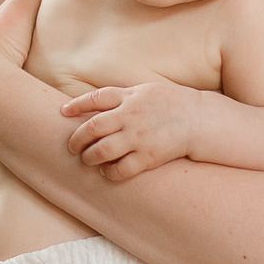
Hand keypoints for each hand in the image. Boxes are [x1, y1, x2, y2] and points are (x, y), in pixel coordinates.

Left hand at [61, 82, 205, 179]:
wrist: (200, 120)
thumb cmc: (173, 103)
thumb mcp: (147, 90)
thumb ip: (123, 95)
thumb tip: (100, 102)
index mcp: (129, 96)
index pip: (94, 99)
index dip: (76, 106)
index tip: (63, 112)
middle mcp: (130, 116)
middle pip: (92, 128)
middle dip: (77, 139)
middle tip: (72, 147)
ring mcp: (138, 137)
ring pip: (101, 151)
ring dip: (89, 158)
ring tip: (87, 160)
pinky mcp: (148, 156)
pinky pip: (121, 169)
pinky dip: (109, 173)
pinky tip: (107, 172)